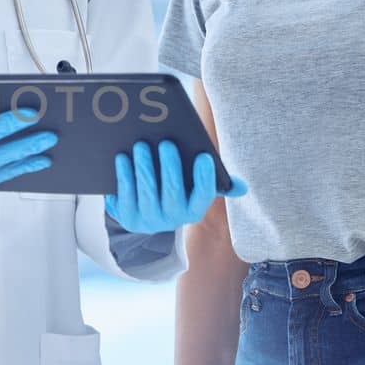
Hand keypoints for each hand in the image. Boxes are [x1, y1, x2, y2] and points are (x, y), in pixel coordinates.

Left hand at [105, 140, 246, 234]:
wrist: (146, 212)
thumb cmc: (177, 190)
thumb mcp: (195, 188)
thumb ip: (218, 184)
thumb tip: (242, 188)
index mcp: (194, 210)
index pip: (204, 196)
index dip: (205, 178)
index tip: (203, 156)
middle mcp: (173, 220)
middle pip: (173, 193)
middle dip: (170, 167)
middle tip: (165, 143)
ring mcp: (149, 221)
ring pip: (147, 194)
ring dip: (144, 169)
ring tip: (141, 146)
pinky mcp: (128, 218)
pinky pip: (125, 197)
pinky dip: (124, 177)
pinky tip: (123, 158)